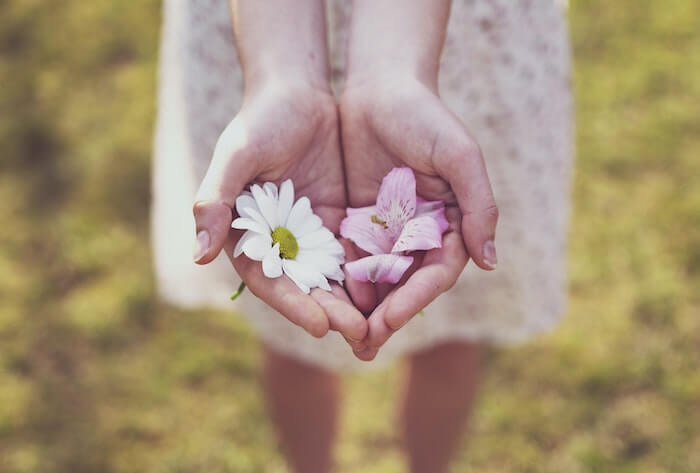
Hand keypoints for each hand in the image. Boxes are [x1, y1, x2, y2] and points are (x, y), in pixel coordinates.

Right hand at [193, 79, 367, 342]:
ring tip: (378, 325)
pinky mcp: (337, 222)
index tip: (320, 325)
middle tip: (359, 334)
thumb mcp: (236, 156)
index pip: (269, 279)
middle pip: (304, 286)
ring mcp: (309, 234)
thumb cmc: (260, 120)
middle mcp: (277, 242)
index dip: (293, 304)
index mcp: (247, 235)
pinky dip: (369, 273)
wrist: (296, 93)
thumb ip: (216, 202)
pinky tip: (392, 290)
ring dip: (352, 302)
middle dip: (330, 311)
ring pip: (332, 276)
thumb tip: (197, 256)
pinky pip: (354, 252)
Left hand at [339, 75, 498, 359]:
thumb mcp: (459, 155)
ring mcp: (388, 229)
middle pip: (405, 284)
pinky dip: (339, 279)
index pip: (435, 272)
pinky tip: (323, 301)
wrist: (380, 85)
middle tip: (364, 345)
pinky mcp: (357, 219)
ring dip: (361, 308)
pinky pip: (348, 255)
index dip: (414, 299)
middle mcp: (420, 232)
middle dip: (387, 316)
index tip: (390, 320)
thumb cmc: (425, 115)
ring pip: (376, 277)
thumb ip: (478, 205)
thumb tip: (490, 262)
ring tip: (343, 337)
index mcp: (450, 222)